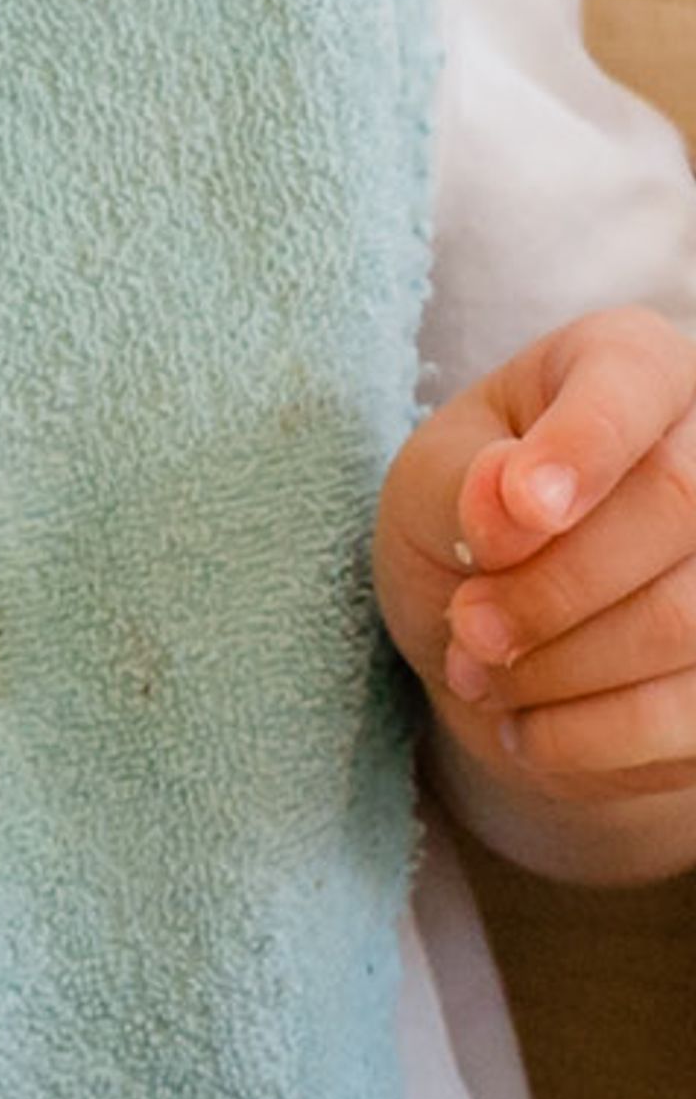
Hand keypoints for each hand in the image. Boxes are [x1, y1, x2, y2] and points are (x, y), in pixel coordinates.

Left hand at [377, 307, 695, 822]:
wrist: (498, 639)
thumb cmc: (466, 528)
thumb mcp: (429, 485)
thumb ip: (462, 481)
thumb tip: (512, 499)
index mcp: (633, 362)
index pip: (631, 384)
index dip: (579, 451)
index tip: (507, 522)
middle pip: (676, 510)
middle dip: (549, 590)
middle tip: (467, 628)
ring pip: (685, 620)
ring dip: (562, 669)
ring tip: (484, 673)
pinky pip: (689, 713)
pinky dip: (591, 736)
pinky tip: (528, 728)